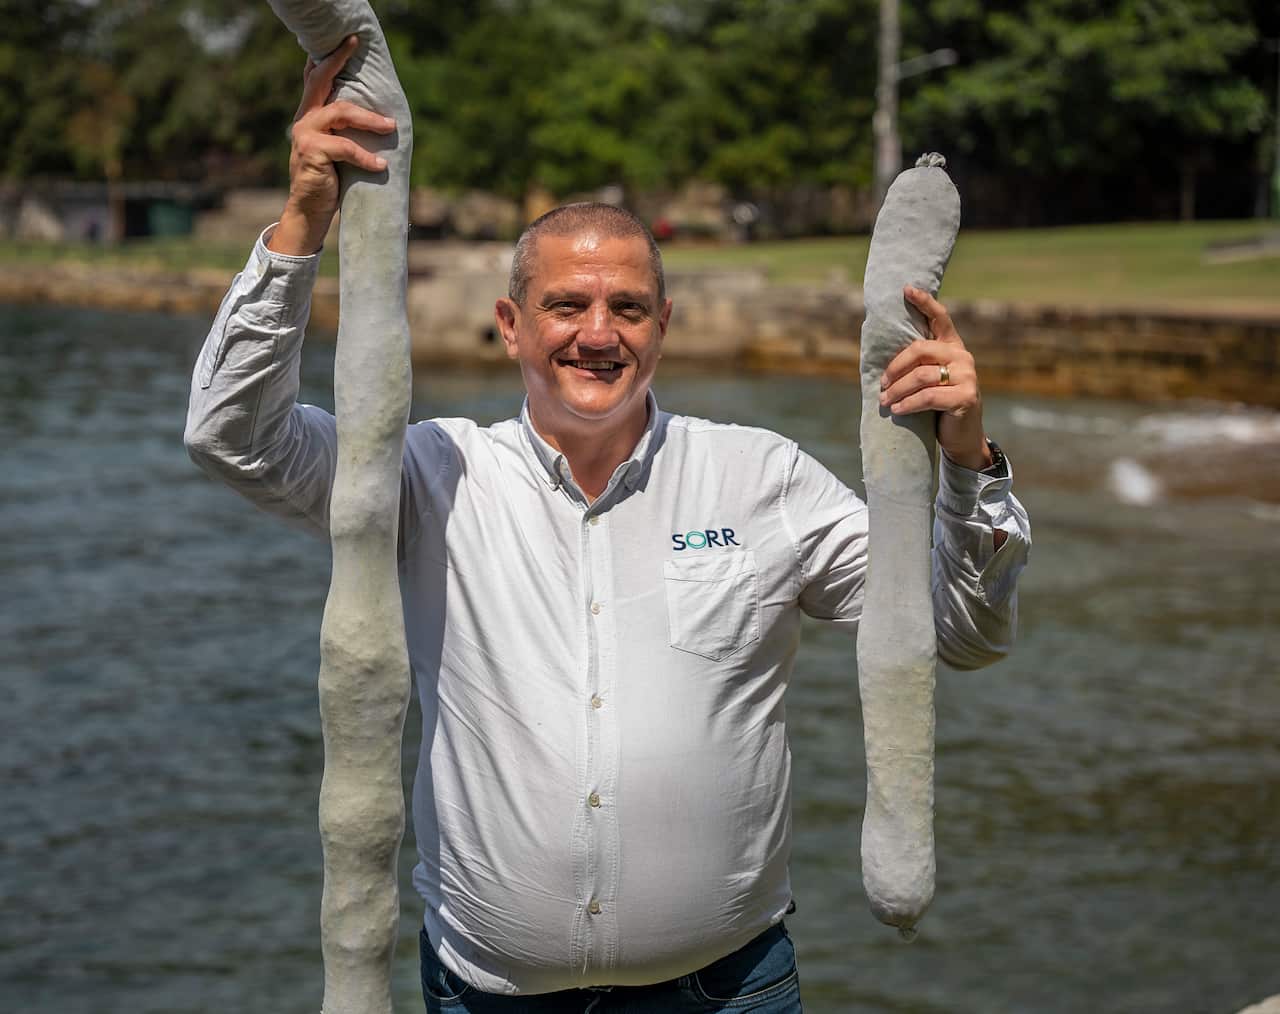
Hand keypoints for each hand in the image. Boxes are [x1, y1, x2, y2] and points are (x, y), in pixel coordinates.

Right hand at [268, 35, 396, 255]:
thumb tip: (380, 118)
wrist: (310, 212)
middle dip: (338, 60)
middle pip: (321, 82)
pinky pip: (346, 147)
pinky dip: (366, 156)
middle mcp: (304, 120)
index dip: (329, 59)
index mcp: (310, 116)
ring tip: (391, 126)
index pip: (316, 80)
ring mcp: (304, 134)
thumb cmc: (330, 182)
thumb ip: (345, 132)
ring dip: (370, 119)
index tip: (346, 41)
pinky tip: (380, 164)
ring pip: (341, 112)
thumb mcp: (337, 151)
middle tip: (354, 44)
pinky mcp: (311, 152)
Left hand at [878, 285, 991, 471]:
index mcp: (952, 346)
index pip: (940, 318)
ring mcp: (967, 376)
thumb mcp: (928, 381)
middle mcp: (963, 356)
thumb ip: (918, 365)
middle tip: (882, 385)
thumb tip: (882, 361)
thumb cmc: (939, 406)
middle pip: (920, 349)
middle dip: (895, 368)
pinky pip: (928, 397)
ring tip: (885, 401)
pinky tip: (897, 410)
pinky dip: (908, 404)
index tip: (906, 289)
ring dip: (898, 390)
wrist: (962, 436)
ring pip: (921, 376)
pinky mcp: (966, 396)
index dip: (924, 302)